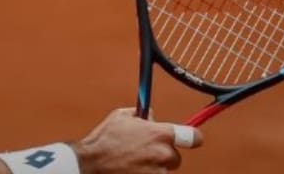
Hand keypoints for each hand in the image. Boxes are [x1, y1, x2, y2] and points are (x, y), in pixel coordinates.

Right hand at [72, 108, 202, 172]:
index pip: (192, 136)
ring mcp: (159, 172)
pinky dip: (146, 173)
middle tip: (143, 152)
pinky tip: (131, 169)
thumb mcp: (121, 116)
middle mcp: (163, 154)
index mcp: (160, 134)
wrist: (91, 164)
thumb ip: (142, 115)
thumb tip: (152, 117)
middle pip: (175, 156)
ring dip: (153, 166)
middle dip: (162, 154)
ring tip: (132, 162)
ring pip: (164, 169)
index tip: (192, 139)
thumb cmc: (105, 140)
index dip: (192, 137)